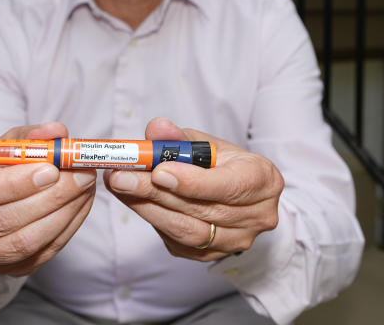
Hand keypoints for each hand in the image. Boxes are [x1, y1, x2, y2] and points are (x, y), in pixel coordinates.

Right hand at [0, 122, 96, 275]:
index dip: (12, 184)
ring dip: (61, 215)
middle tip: (80, 176)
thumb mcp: (5, 142)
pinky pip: (36, 256)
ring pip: (20, 245)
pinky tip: (79, 207)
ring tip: (84, 189)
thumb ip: (30, 136)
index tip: (51, 169)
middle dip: (48, 198)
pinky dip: (64, 230)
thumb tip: (56, 132)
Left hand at [103, 118, 282, 261]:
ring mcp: (237, 240)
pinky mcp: (214, 255)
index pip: (229, 185)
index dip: (192, 181)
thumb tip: (155, 129)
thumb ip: (179, 137)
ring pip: (188, 231)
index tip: (159, 172)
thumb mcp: (205, 143)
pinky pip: (179, 243)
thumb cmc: (222, 163)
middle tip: (121, 176)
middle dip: (156, 192)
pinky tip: (135, 201)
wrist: (237, 193)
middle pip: (202, 209)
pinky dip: (153, 221)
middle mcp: (258, 215)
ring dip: (148, 208)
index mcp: (262, 179)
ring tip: (120, 187)